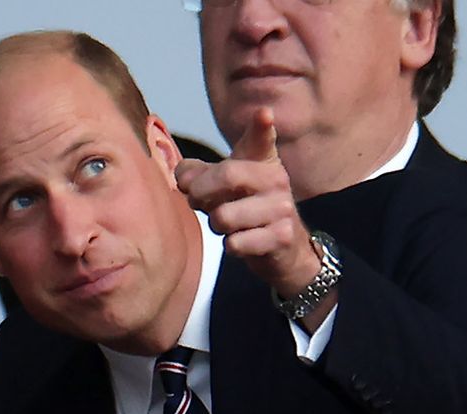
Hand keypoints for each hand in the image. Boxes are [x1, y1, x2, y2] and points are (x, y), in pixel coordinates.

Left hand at [175, 108, 321, 299]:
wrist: (283, 246)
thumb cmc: (246, 208)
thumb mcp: (223, 185)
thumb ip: (197, 174)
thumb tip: (183, 178)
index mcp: (262, 160)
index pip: (261, 139)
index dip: (261, 126)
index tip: (264, 113)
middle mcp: (276, 179)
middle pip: (228, 175)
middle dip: (200, 192)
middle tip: (196, 200)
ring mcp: (282, 208)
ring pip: (224, 217)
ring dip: (215, 225)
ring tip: (227, 224)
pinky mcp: (281, 237)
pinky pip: (235, 243)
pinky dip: (230, 246)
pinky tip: (242, 241)